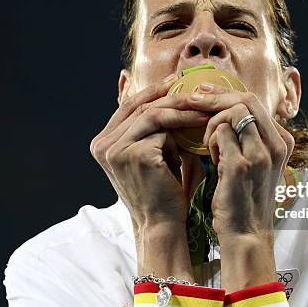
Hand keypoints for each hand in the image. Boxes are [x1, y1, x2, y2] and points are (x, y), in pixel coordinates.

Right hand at [89, 75, 210, 278]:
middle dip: (170, 96)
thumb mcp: (154, 154)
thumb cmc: (163, 191)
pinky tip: (202, 125)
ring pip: (152, 114)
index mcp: (103, 143)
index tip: (175, 82)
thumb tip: (171, 94)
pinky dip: (184, 124)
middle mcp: (102, 145)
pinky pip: (162, 128)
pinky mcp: (132, 154)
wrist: (163, 225)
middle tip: (196, 91)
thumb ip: (155, 128)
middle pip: (139, 107)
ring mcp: (114, 149)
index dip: (152, 92)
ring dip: (182, 108)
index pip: (128, 107)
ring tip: (205, 107)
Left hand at [187, 84, 294, 290]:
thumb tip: (224, 105)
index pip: (254, 101)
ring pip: (233, 111)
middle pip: (246, 99)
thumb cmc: (244, 197)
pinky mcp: (241, 165)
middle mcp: (277, 144)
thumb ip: (248, 136)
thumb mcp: (255, 163)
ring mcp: (261, 154)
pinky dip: (210, 138)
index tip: (204, 92)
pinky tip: (210, 155)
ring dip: (213, 122)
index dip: (226, 93)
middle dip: (215, 97)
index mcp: (282, 141)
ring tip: (208, 142)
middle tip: (194, 101)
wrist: (246, 233)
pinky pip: (221, 131)